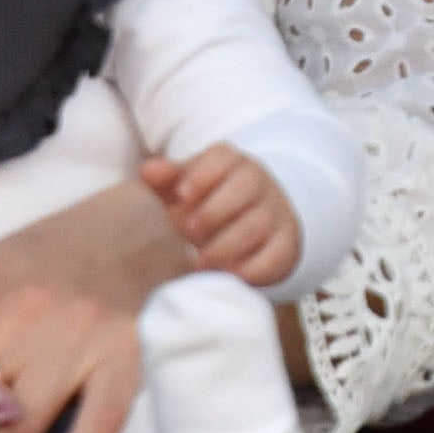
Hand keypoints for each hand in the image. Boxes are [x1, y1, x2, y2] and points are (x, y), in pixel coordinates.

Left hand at [143, 146, 300, 288]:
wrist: (254, 219)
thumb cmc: (208, 201)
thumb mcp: (187, 186)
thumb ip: (167, 178)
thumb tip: (149, 172)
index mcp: (233, 162)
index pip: (223, 158)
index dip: (202, 175)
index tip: (182, 194)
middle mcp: (259, 183)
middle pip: (246, 186)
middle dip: (214, 211)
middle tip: (189, 231)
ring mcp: (276, 214)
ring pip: (258, 224)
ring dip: (226, 245)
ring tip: (200, 260)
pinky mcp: (285, 245)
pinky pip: (276, 255)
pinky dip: (251, 268)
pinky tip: (226, 275)